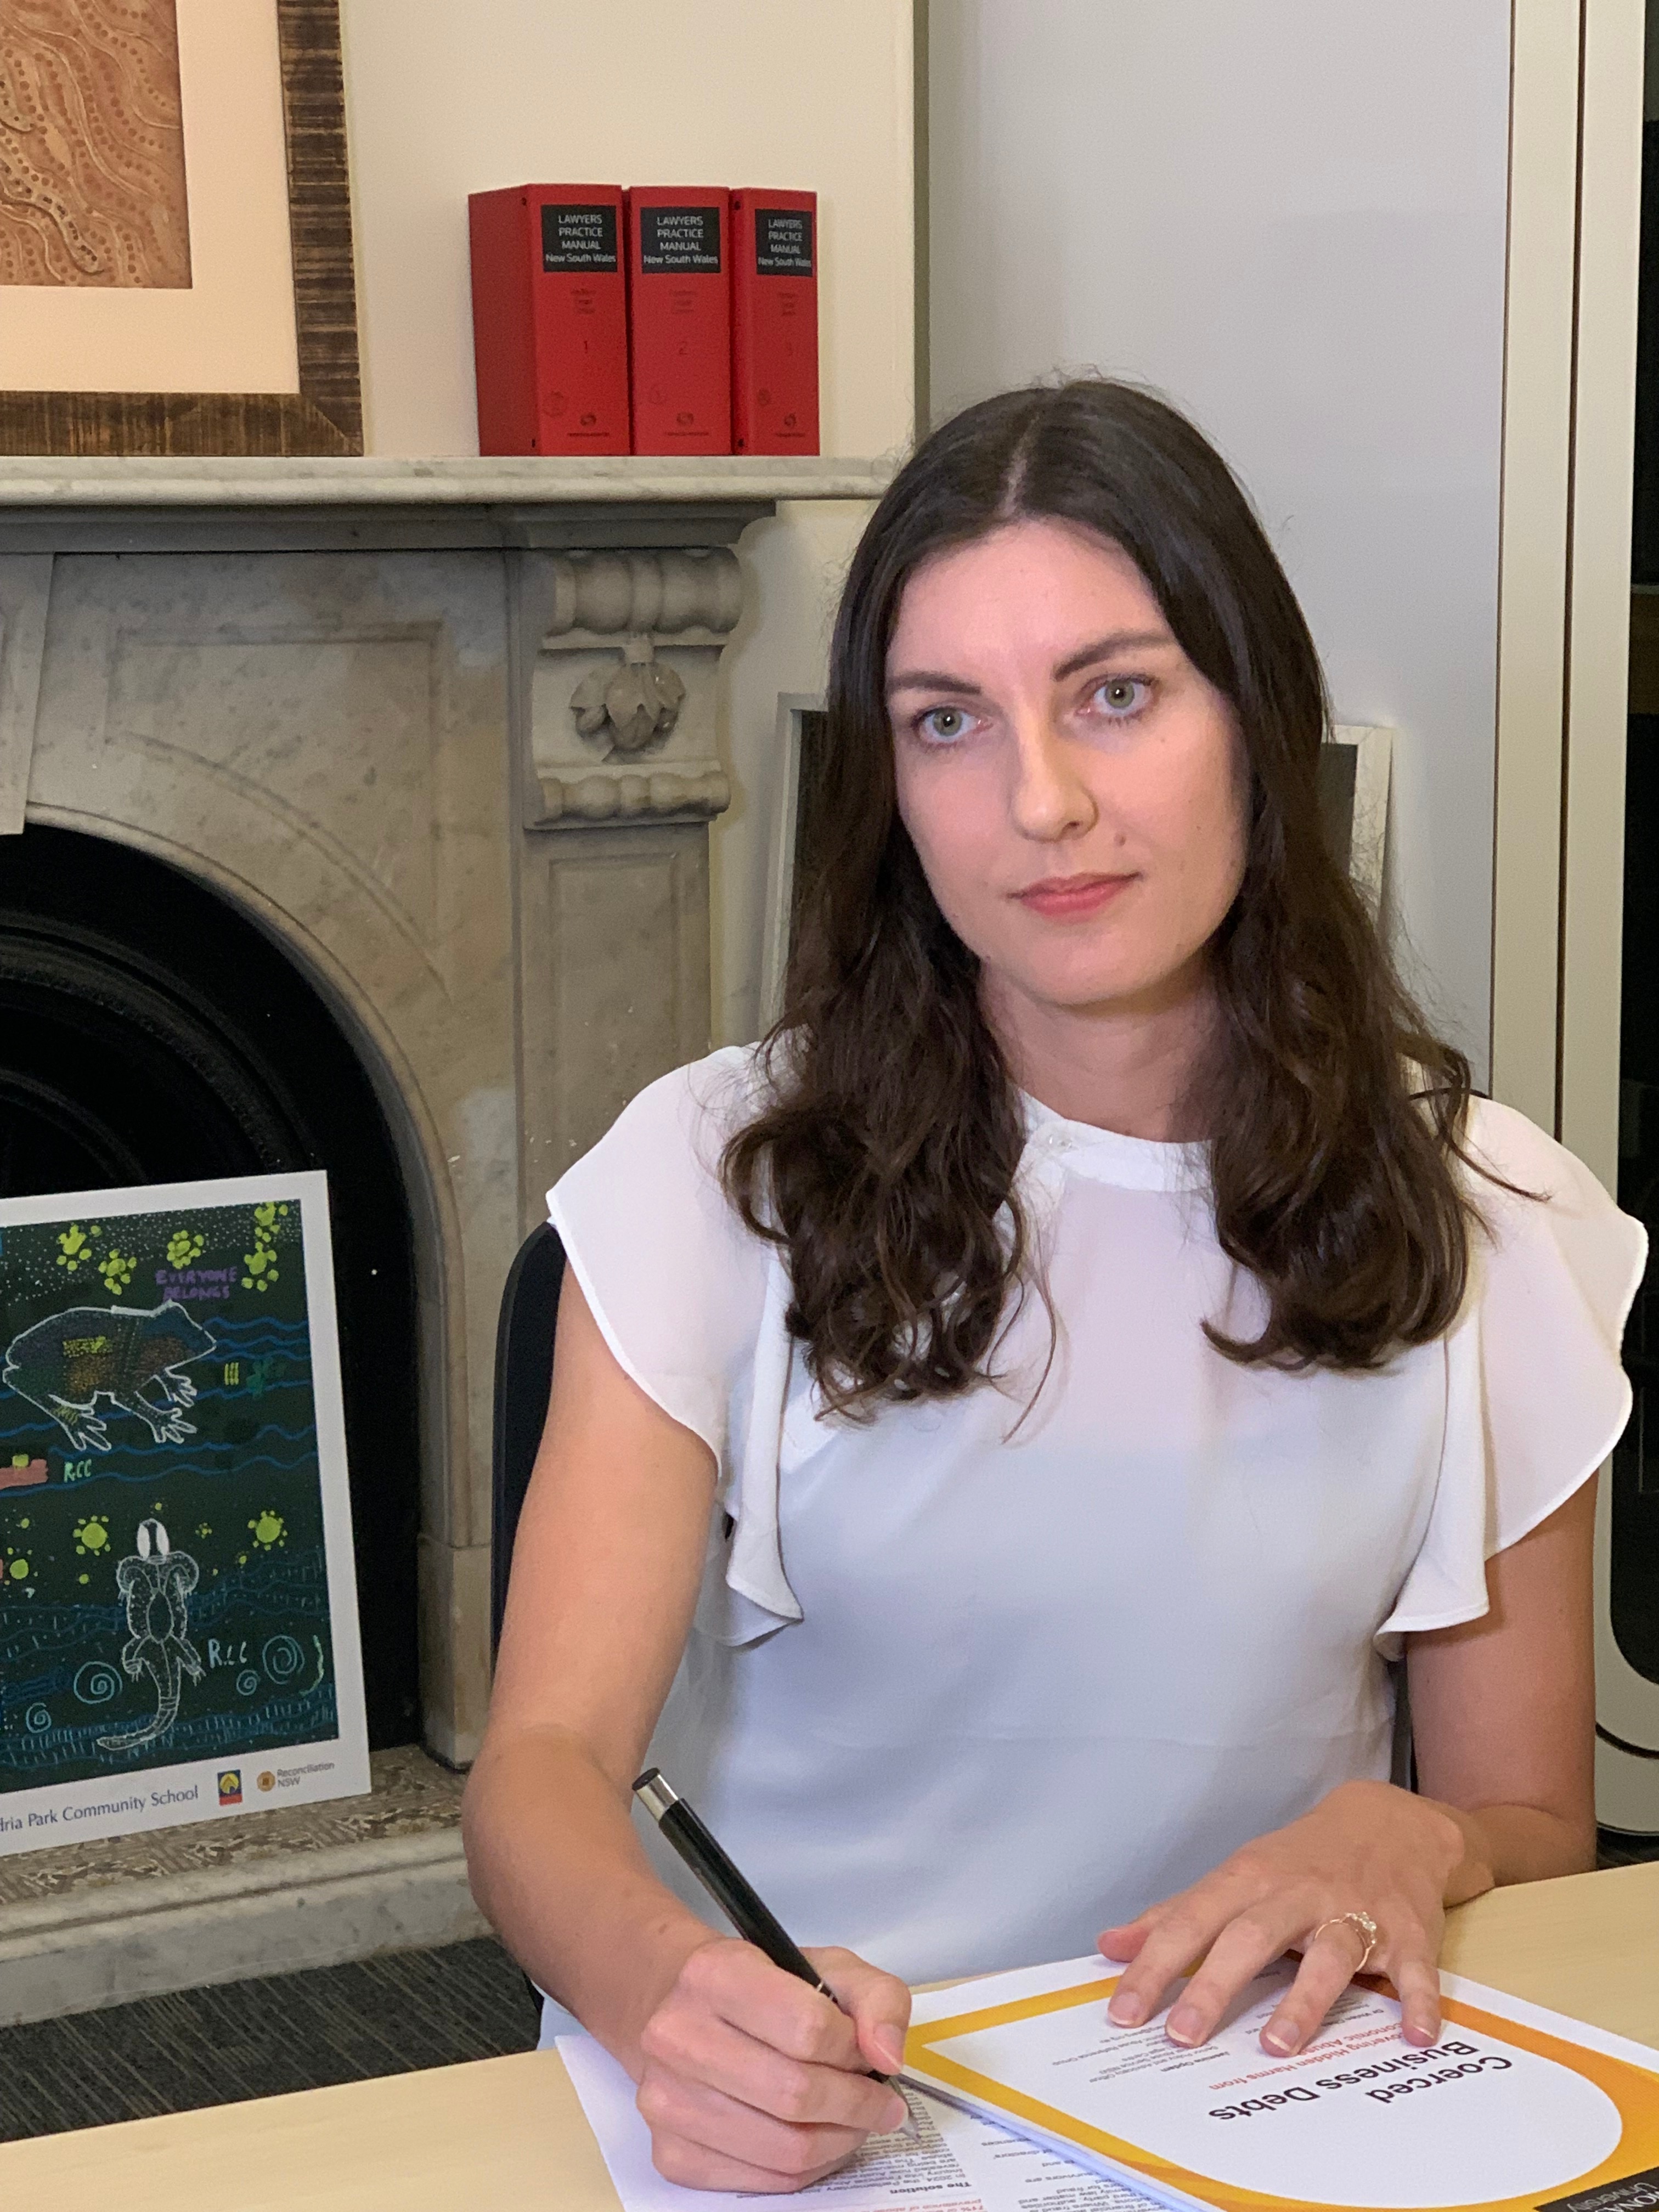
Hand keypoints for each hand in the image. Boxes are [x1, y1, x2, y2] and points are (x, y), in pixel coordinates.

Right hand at [635, 1939, 911, 2190]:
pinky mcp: (669, 2152)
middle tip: (879, 2103)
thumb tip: (888, 2055)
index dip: (854, 2050)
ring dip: (838, 2142)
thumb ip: (877, 1998)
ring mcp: (666, 2099)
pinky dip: (806, 2170)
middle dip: (857, 2105)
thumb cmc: (761, 1989)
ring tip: (853, 2122)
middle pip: (796, 2095)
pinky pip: (761, 2181)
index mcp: (714, 1975)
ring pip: (783, 2150)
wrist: (683, 2010)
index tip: (869, 2057)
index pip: (807, 2028)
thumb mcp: (828, 1968)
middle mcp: (677, 2036)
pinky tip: (816, 2141)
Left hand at [1098, 1780, 1478, 2058]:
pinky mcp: (1408, 1933)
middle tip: (1181, 2035)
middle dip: (1213, 1986)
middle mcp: (1299, 1893)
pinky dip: (1417, 2002)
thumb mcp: (1237, 1876)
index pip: (1192, 1922)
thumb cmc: (1299, 1860)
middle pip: (1250, 1937)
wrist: (1389, 1821)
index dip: (1155, 1964)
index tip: (1124, 2010)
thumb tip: (1110, 1945)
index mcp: (1250, 1879)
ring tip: (1277, 2044)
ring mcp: (1356, 1912)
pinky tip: (1414, 2036)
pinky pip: (1415, 1970)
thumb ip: (1176, 1914)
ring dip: (1304, 2000)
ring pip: (1328, 1954)